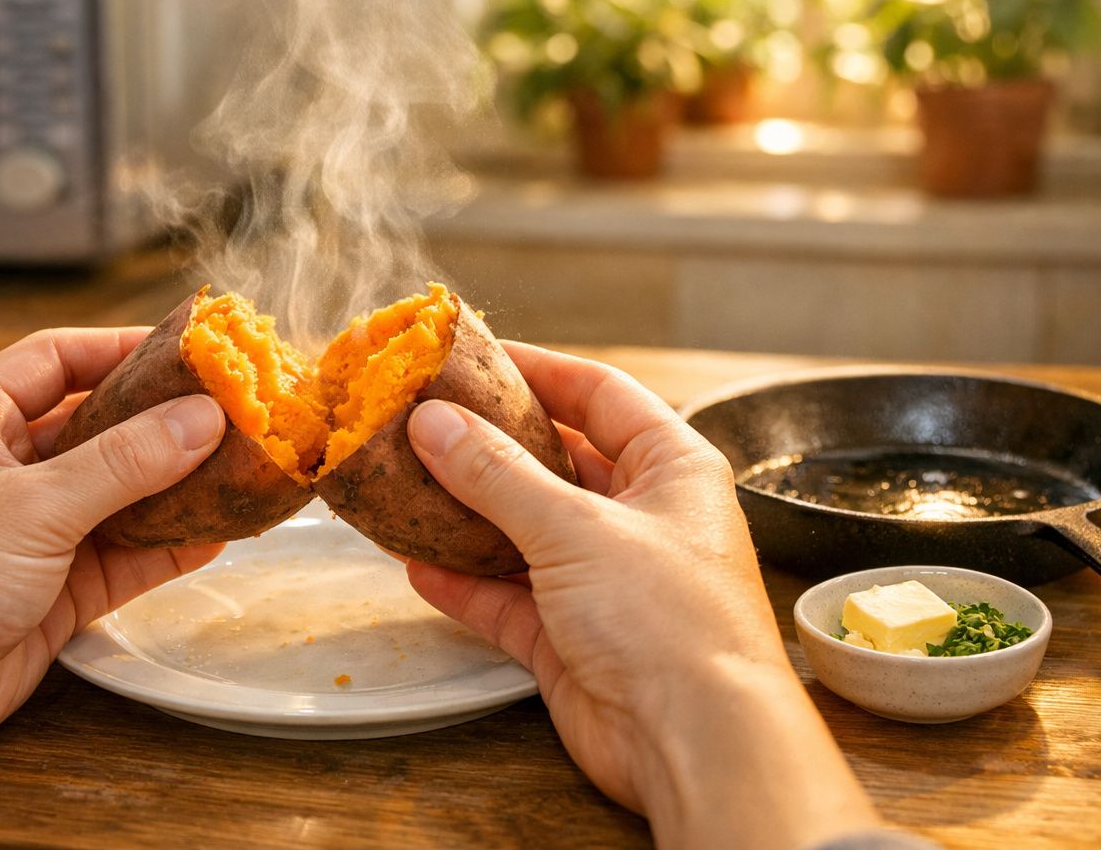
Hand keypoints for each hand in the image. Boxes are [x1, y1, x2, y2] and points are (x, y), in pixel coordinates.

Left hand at [0, 327, 226, 767]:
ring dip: (174, 483)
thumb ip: (123, 462)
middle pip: (99, 425)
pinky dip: (170, 544)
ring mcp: (35, 531)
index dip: (118, 348)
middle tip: (226, 408)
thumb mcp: (31, 505)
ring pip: (120, 492)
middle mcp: (6, 471)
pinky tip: (215, 532)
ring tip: (235, 465)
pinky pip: (128, 554)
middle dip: (161, 419)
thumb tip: (198, 419)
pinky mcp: (58, 589)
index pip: (55, 359)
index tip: (184, 349)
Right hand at [404, 343, 879, 849]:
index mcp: (671, 468)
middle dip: (488, 445)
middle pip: (554, 462)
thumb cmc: (672, 621)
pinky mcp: (572, 639)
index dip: (536, 370)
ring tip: (404, 484)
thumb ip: (497, 473)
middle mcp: (641, 518)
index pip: (599, 394)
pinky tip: (416, 563)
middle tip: (422, 420)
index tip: (473, 357)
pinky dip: (465, 583)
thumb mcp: (576, 526)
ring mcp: (606, 581)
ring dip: (467, 515)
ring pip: (523, 532)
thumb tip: (433, 422)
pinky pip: (507, 598)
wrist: (696, 743)